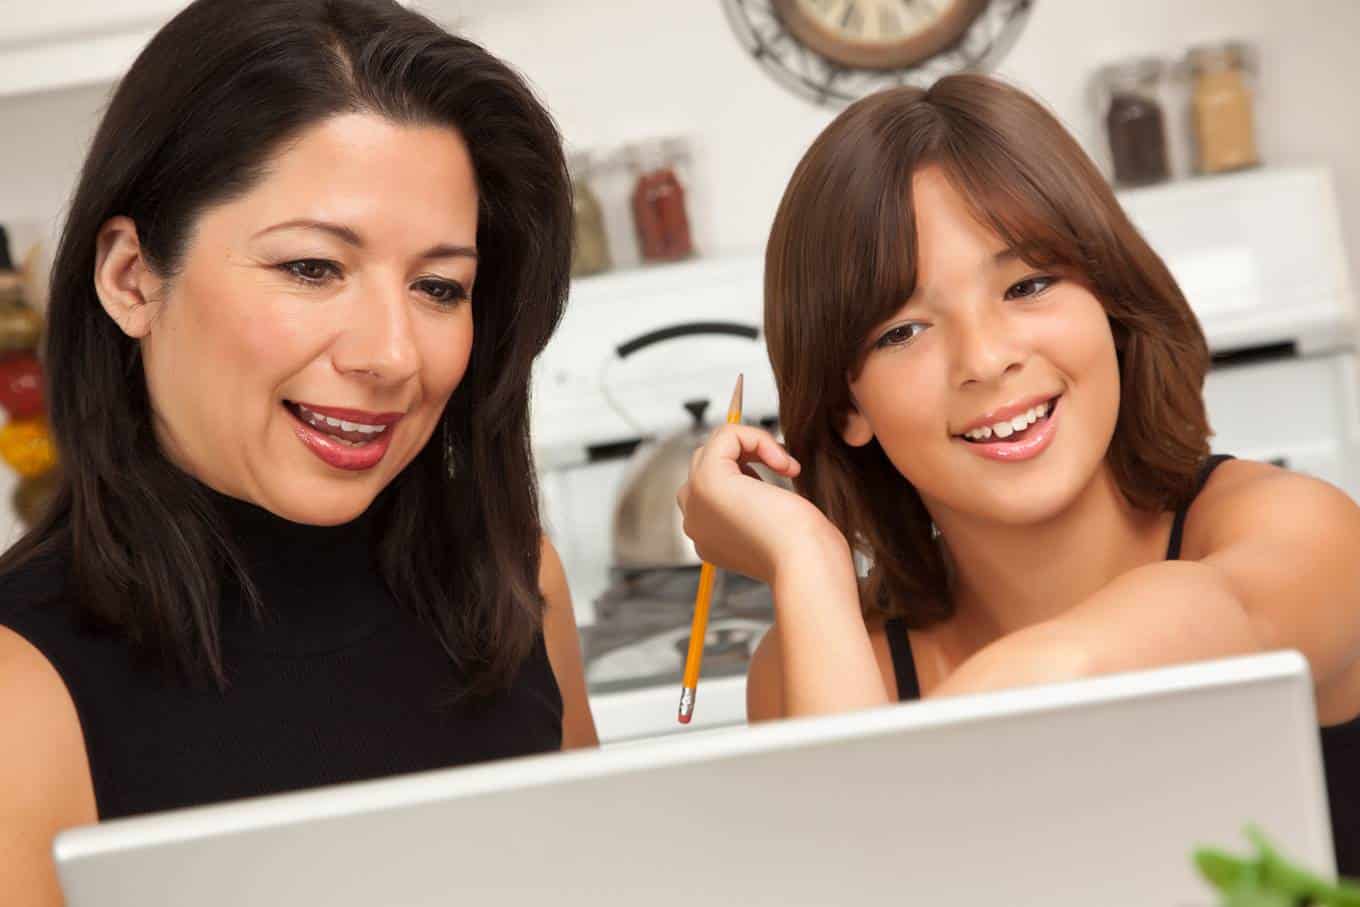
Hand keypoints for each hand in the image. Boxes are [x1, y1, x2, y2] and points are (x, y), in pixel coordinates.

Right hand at [676, 423, 845, 584]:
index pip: (713, 488)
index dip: (747, 473)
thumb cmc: (806, 553)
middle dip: (747, 456)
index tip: (781, 479)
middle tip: (783, 468)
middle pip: (707, 463)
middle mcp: (695, 522)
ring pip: (714, 447)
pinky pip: (726, 435)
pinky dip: (758, 438)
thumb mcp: (777, 525)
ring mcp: (696, 501)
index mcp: (709, 538)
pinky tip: (783, 463)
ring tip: (785, 466)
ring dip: (754, 445)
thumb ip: (756, 505)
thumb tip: (753, 479)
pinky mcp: (708, 481)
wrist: (807, 566)